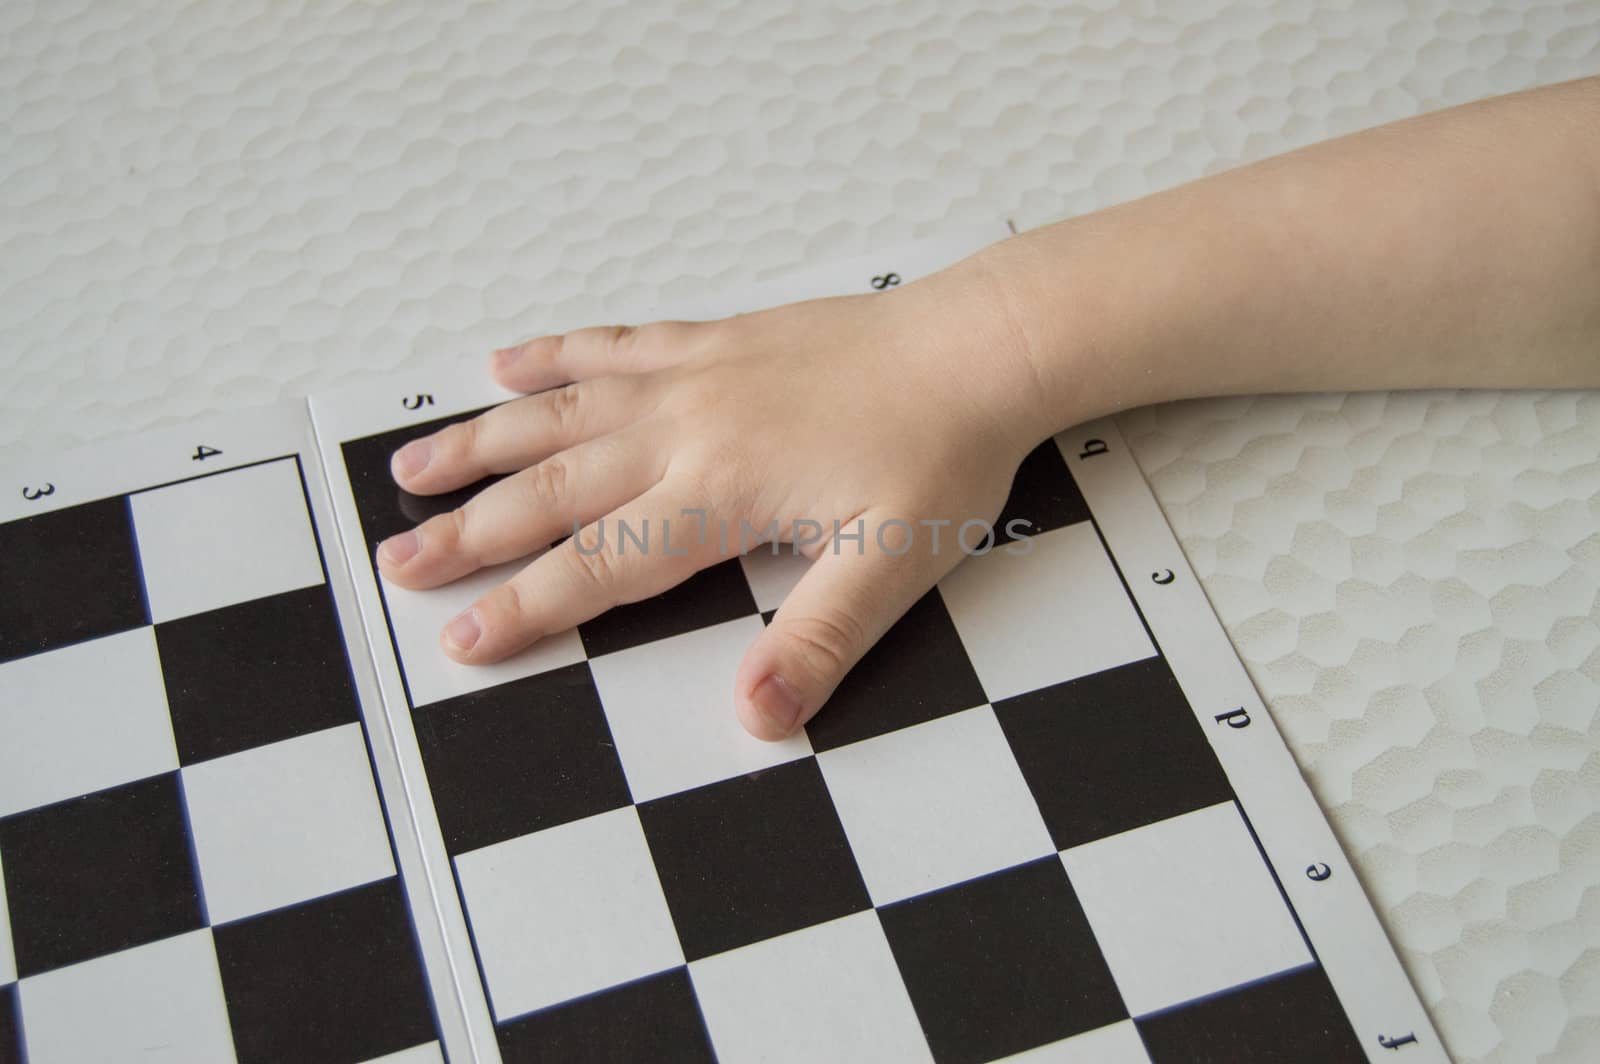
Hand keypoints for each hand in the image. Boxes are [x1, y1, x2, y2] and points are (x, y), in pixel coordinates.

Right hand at [375, 257, 1045, 738]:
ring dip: (483, 442)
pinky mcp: (716, 338)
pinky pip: (614, 341)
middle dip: (471, 532)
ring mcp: (695, 375)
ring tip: (412, 465)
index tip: (461, 637)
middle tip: (397, 560)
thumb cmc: (942, 453)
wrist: (980, 346)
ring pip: (562, 412)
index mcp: (720, 492)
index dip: (527, 606)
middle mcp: (687, 428)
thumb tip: (757, 716)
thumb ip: (818, 641)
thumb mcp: (895, 565)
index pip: (601, 564)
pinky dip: (555, 353)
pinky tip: (506, 361)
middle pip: (554, 488)